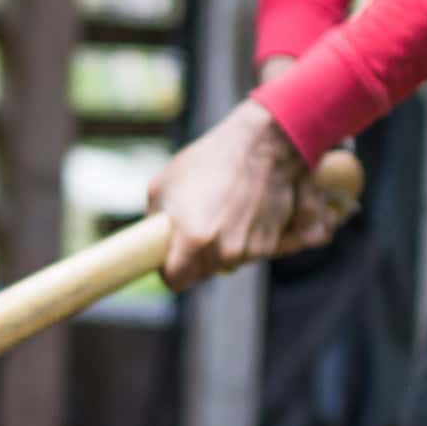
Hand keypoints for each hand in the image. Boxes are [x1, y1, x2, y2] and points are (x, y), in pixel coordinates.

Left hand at [148, 98, 324, 291]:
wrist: (263, 144)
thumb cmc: (209, 160)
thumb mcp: (163, 185)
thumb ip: (155, 223)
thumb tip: (153, 243)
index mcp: (194, 239)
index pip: (175, 281)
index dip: (169, 270)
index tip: (169, 259)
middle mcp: (225, 251)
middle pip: (202, 274)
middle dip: (197, 257)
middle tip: (199, 223)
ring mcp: (251, 250)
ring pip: (227, 264)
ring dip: (223, 247)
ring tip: (223, 210)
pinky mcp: (273, 244)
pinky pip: (250, 252)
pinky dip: (246, 239)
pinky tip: (244, 211)